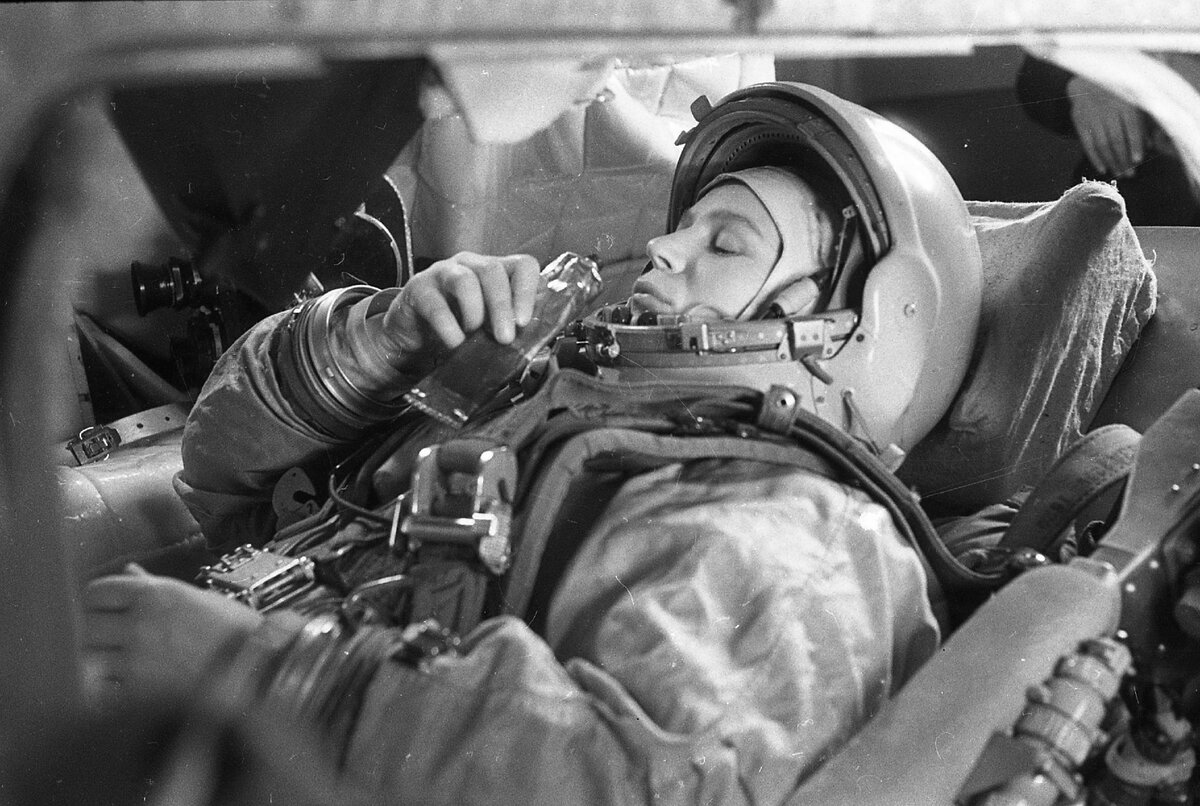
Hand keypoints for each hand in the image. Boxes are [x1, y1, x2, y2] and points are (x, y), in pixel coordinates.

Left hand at [81, 564, 263, 704]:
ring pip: (88, 658)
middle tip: (108, 640)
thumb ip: (153, 587)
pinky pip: (102, 688)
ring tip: (114, 665)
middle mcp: (141, 622)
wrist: (256, 668)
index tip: (103, 611)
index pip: (96, 592)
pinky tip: (125, 684)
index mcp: (154, 594)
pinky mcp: (139, 691)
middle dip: (94, 632)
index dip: (96, 602)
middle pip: (86, 624)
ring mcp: (137, 658)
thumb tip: (128, 572)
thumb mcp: (193, 598)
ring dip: (97, 661)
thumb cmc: (230, 630)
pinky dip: (108, 687)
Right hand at [379, 252, 540, 358]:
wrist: (416, 338)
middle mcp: (470, 265)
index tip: (524, 322)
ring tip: (474, 335)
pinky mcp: (418, 289)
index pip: (523, 265)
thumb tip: (537, 335)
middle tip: (504, 338)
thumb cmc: (460, 328)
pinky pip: (435, 303)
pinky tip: (455, 342)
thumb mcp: (491, 326)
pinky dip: (447, 326)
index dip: (527, 291)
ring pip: (464, 280)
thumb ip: (513, 324)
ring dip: (475, 312)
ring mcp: (442, 273)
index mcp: (496, 272)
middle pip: (493, 271)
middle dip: (502, 307)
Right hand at [1068, 75, 1146, 177]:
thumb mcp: (1132, 102)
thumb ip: (1142, 122)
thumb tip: (1149, 145)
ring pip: (1103, 145)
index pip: (1132, 128)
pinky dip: (1095, 158)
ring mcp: (1093, 118)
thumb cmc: (1117, 95)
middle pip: (1117, 139)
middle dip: (1124, 158)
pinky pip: (1088, 144)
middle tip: (1130, 174)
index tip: (1138, 160)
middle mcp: (1109, 111)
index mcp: (1125, 104)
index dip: (1135, 144)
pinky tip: (1102, 168)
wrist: (1089, 82)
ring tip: (1119, 173)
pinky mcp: (1081, 123)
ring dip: (1111, 161)